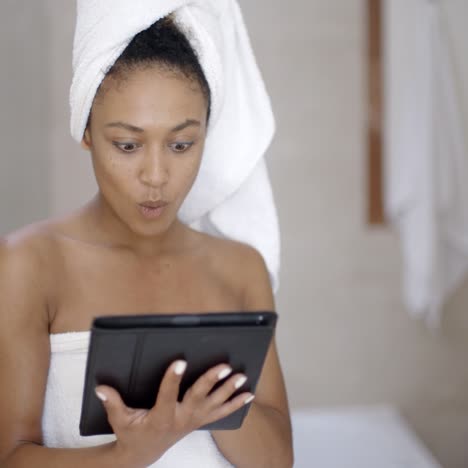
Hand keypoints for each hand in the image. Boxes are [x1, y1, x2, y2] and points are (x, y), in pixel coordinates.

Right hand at [95, 360, 253, 467]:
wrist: (143, 454)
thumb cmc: (131, 434)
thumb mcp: (119, 420)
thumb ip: (112, 402)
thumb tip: (100, 387)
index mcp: (160, 417)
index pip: (167, 395)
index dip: (173, 379)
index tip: (180, 361)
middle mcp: (180, 419)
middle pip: (198, 398)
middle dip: (211, 381)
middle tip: (224, 366)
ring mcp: (192, 421)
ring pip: (214, 405)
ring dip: (229, 391)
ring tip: (241, 377)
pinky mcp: (199, 421)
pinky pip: (220, 413)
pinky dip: (235, 404)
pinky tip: (248, 394)